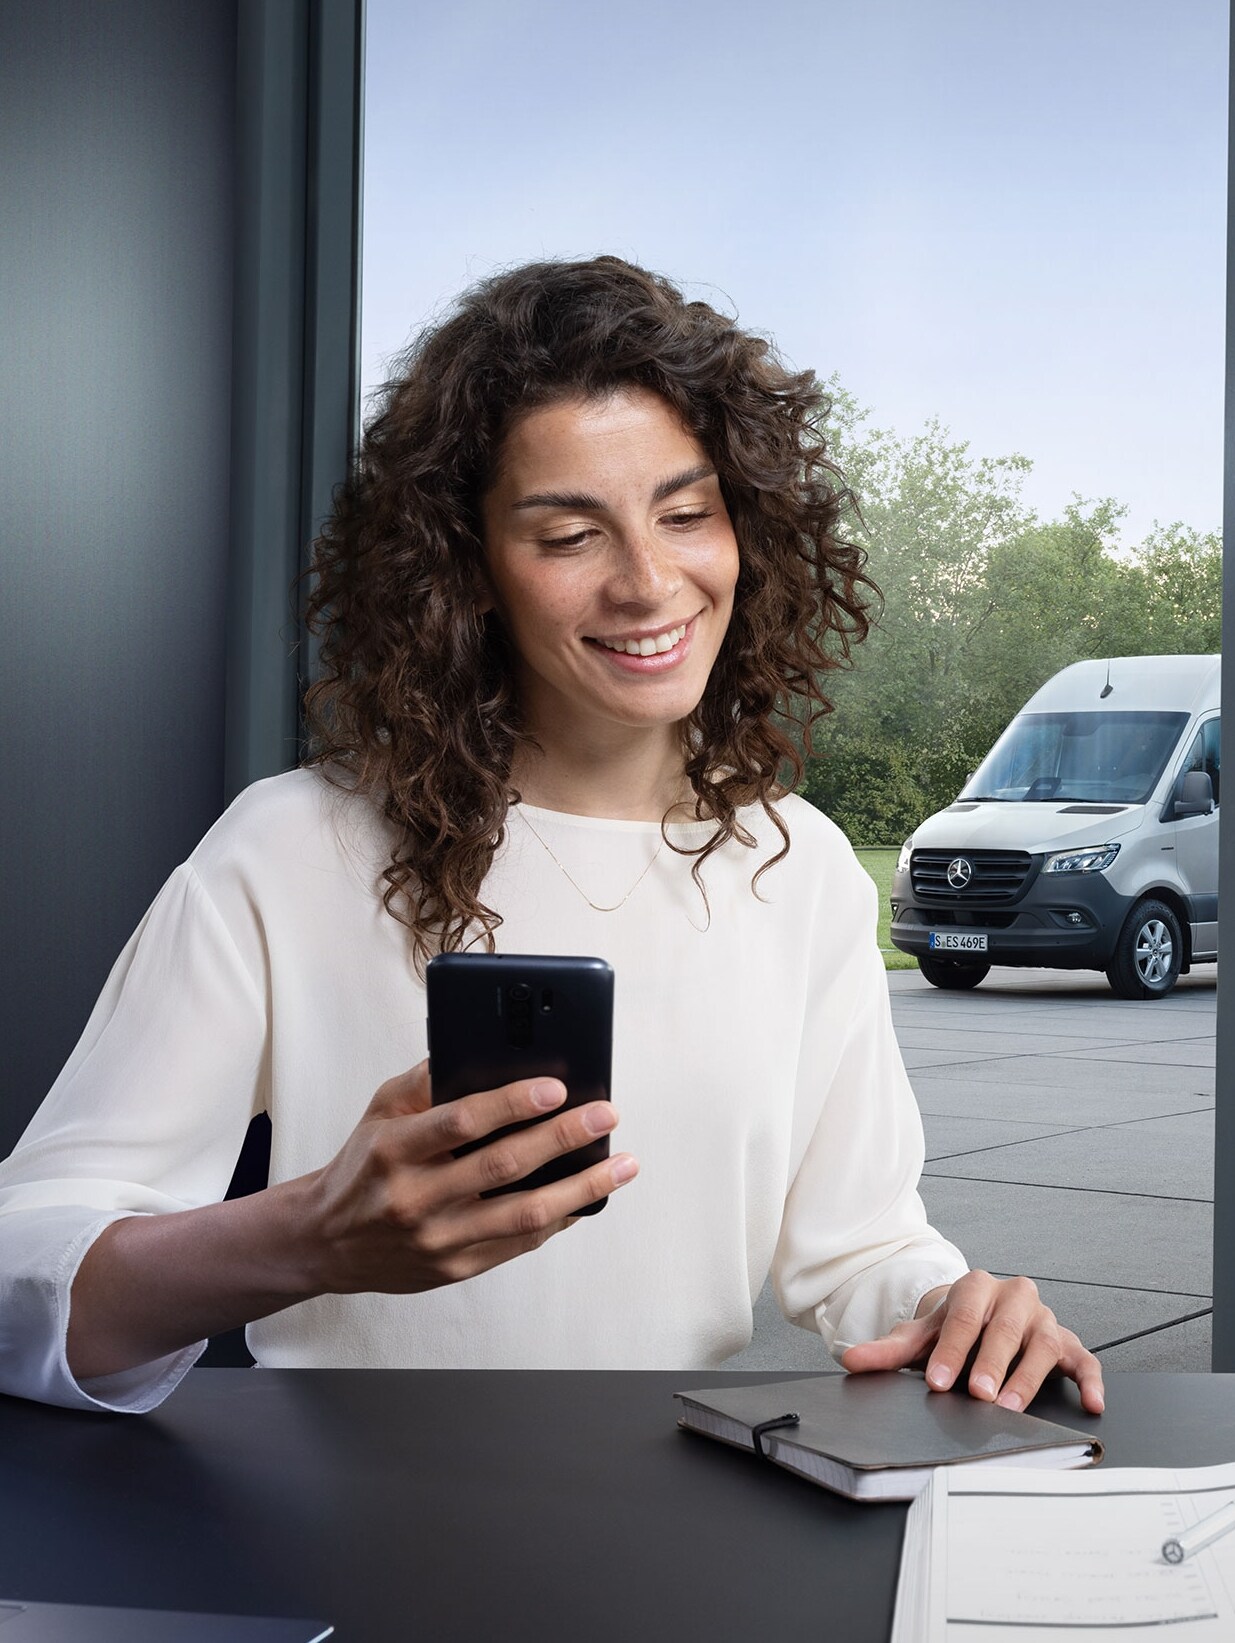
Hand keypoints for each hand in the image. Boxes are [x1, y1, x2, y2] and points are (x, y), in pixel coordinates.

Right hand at [301, 1059, 636, 1295]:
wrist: (327, 1241)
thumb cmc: (365, 1164)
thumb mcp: (380, 1111)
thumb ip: (426, 1080)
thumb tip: (483, 1049)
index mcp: (396, 1150)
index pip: (463, 1122)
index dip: (513, 1103)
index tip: (557, 1087)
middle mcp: (417, 1197)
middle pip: (504, 1166)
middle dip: (564, 1138)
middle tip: (606, 1115)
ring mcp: (438, 1239)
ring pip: (524, 1214)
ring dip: (581, 1188)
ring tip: (622, 1165)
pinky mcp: (455, 1268)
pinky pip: (519, 1244)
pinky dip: (559, 1219)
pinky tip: (588, 1197)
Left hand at [839, 1269, 1104, 1415]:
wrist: (979, 1316)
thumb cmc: (953, 1329)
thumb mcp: (921, 1334)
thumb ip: (889, 1349)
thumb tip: (851, 1360)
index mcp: (975, 1286)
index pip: (963, 1317)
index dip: (951, 1350)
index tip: (938, 1381)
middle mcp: (1014, 1296)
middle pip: (1004, 1329)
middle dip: (991, 1363)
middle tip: (979, 1394)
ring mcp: (1043, 1318)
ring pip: (1044, 1343)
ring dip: (1028, 1376)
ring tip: (1012, 1407)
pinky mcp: (1068, 1340)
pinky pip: (1084, 1358)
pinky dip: (1090, 1379)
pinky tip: (1090, 1403)